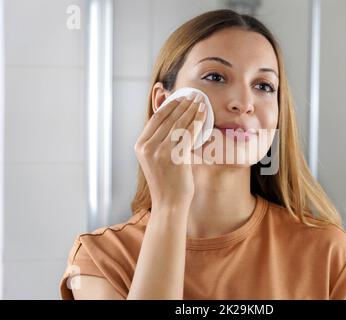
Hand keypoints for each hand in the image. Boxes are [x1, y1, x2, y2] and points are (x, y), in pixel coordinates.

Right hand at [134, 92, 206, 210]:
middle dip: (183, 104)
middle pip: (168, 118)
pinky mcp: (174, 157)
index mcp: (140, 145)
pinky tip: (203, 114)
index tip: (181, 97)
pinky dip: (197, 121)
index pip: (156, 118)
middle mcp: (147, 147)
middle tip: (194, 94)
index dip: (170, 105)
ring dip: (191, 109)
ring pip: (178, 123)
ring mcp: (159, 152)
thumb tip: (172, 119)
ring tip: (201, 101)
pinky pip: (188, 133)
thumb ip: (160, 140)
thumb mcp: (156, 159)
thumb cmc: (166, 182)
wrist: (169, 204)